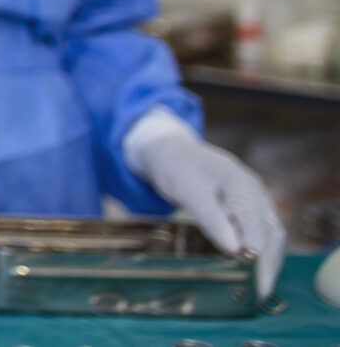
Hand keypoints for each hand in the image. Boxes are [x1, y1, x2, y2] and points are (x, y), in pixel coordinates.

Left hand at [130, 115, 285, 294]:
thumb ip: (211, 218)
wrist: (171, 150)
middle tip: (260, 291)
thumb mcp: (188, 190)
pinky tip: (254, 268)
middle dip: (268, 262)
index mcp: (241, 185)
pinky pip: (261, 230)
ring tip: (259, 286)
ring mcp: (255, 198)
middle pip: (270, 231)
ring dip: (268, 258)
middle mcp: (255, 192)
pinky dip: (261, 249)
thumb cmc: (177, 167)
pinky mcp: (249, 206)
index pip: (257, 225)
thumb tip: (236, 249)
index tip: (257, 279)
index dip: (259, 253)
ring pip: (270, 233)